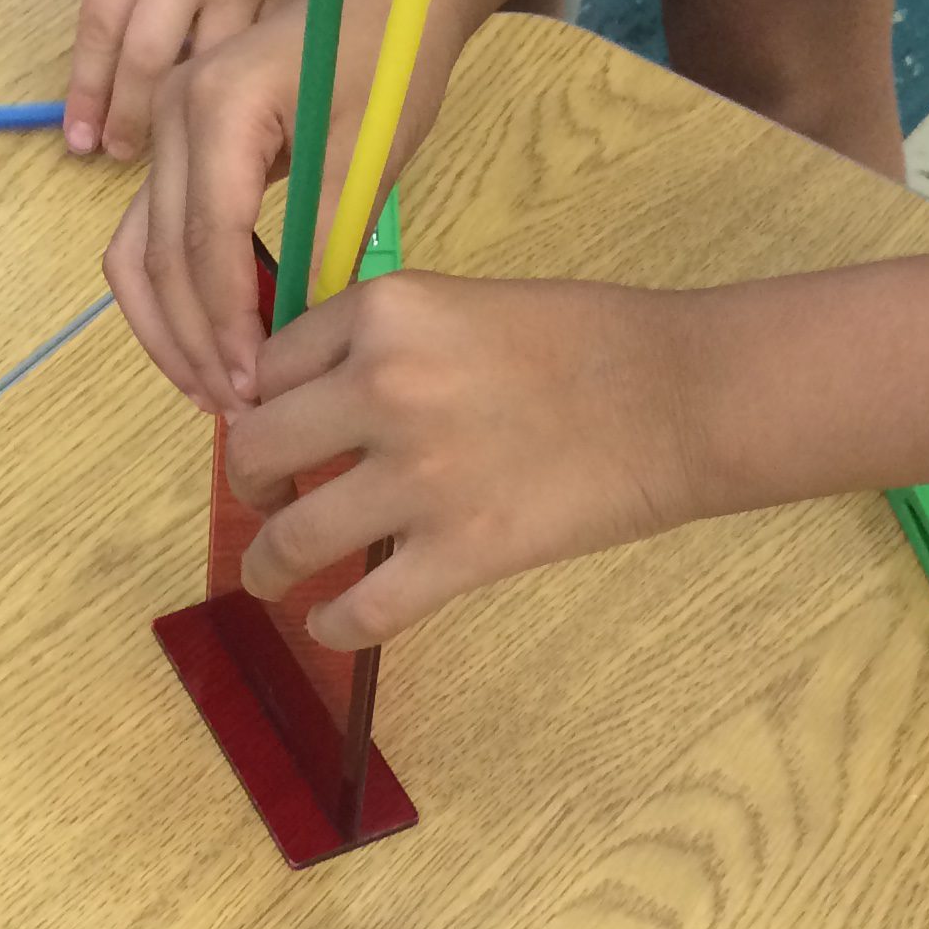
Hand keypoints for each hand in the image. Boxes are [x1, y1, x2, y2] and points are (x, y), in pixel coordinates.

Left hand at [65, 0, 330, 160]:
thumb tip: (125, 36)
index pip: (98, 33)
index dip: (87, 95)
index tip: (79, 140)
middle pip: (146, 65)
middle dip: (129, 121)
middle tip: (119, 157)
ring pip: (210, 68)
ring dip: (189, 116)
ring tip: (178, 154)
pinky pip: (267, 49)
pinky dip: (250, 84)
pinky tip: (244, 113)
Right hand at [103, 0, 482, 409]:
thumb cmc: (389, 60)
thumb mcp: (364, 158)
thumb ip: (323, 245)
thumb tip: (296, 341)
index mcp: (216, 106)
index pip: (205, 241)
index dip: (225, 324)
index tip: (255, 390)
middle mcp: (171, 111)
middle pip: (158, 253)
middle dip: (192, 340)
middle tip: (233, 409)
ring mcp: (167, 125)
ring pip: (138, 249)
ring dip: (169, 326)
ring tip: (212, 389)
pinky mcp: (180, 142)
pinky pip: (154, 230)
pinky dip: (173, 291)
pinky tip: (210, 340)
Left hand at [225, 275, 701, 648]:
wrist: (681, 394)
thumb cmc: (588, 341)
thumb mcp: (464, 302)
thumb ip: (385, 342)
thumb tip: (315, 399)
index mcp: (383, 310)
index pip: (270, 365)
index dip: (260, 403)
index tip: (273, 430)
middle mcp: (383, 386)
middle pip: (255, 450)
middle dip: (247, 483)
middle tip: (268, 497)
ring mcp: (420, 475)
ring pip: (291, 539)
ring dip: (267, 566)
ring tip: (272, 577)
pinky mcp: (463, 550)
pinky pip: (363, 610)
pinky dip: (332, 626)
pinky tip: (330, 624)